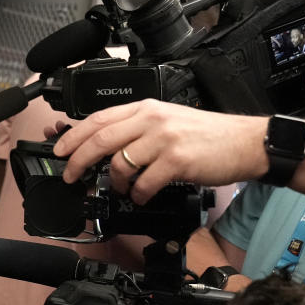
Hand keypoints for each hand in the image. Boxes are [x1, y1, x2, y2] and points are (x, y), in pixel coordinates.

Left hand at [52, 100, 268, 203]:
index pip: (98, 118)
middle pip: (100, 139)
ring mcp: (164, 139)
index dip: (73, 136)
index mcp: (145, 108)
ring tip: (122, 189)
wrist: (245, 142)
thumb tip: (105, 147)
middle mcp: (151, 119)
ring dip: (115, 183)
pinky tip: (143, 195)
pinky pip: (144, 183)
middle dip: (78, 160)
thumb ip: (137, 128)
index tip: (59, 150)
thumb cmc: (208, 135)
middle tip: (70, 175)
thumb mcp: (168, 121)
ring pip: (120, 163)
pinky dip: (138, 194)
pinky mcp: (176, 160)